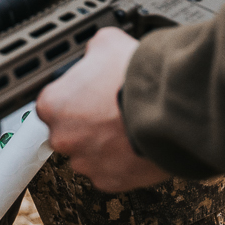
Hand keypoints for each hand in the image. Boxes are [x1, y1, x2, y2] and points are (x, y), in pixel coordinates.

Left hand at [36, 28, 170, 192]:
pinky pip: (111, 171)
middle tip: (112, 108)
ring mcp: (85, 162)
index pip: (54, 101)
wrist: (170, 110)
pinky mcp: (109, 181)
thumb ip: (92, 52)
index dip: (75, 94)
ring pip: (89, 153)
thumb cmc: (137, 79)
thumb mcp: (108, 42)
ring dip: (105, 142)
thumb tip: (95, 54)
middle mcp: (63, 137)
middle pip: (69, 130)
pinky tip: (136, 141)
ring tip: (127, 125)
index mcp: (54, 104)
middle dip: (88, 122)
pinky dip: (122, 161)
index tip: (90, 92)